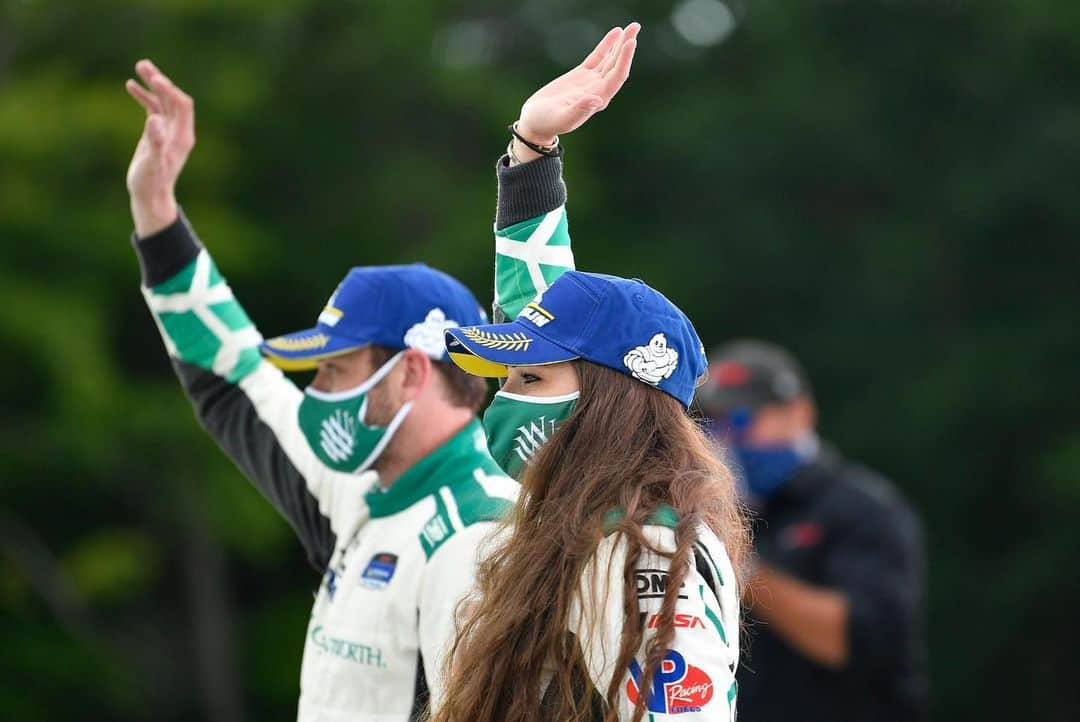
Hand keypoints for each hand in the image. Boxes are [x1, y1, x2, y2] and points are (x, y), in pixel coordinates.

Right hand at [124, 60, 195, 236]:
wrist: (150, 197)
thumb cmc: (151, 183)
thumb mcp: (152, 163)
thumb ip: (154, 142)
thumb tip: (154, 120)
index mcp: (182, 137)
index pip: (182, 105)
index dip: (169, 90)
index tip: (154, 79)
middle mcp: (178, 132)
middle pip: (173, 99)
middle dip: (160, 82)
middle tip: (143, 65)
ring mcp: (168, 131)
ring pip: (163, 102)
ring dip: (152, 85)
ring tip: (138, 67)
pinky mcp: (157, 133)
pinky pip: (153, 109)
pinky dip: (144, 97)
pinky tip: (130, 85)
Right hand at [513, 23, 639, 160]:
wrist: (536, 122)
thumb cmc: (546, 123)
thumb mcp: (561, 118)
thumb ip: (579, 110)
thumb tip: (598, 100)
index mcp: (598, 100)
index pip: (616, 77)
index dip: (624, 59)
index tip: (631, 42)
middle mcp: (599, 90)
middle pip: (617, 65)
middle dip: (626, 46)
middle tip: (635, 26)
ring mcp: (591, 81)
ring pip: (610, 59)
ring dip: (620, 44)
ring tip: (631, 27)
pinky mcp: (582, 75)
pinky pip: (597, 57)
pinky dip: (606, 46)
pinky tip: (615, 33)